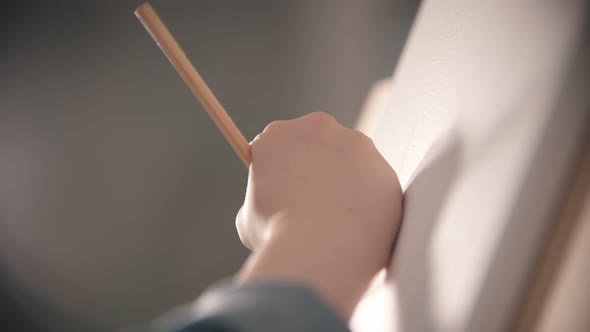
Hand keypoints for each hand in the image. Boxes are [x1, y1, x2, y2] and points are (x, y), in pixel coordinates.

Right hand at [235, 112, 401, 319]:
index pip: (277, 145)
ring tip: (334, 222)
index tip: (284, 190)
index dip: (280, 170)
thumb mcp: (249, 218)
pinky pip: (373, 187)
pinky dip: (367, 204)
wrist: (323, 248)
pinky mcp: (383, 166)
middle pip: (316, 145)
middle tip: (310, 205)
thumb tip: (268, 210)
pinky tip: (356, 226)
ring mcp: (355, 143)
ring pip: (349, 164)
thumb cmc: (278, 234)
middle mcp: (317, 127)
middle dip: (315, 169)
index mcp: (276, 135)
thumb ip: (260, 202)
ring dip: (344, 185)